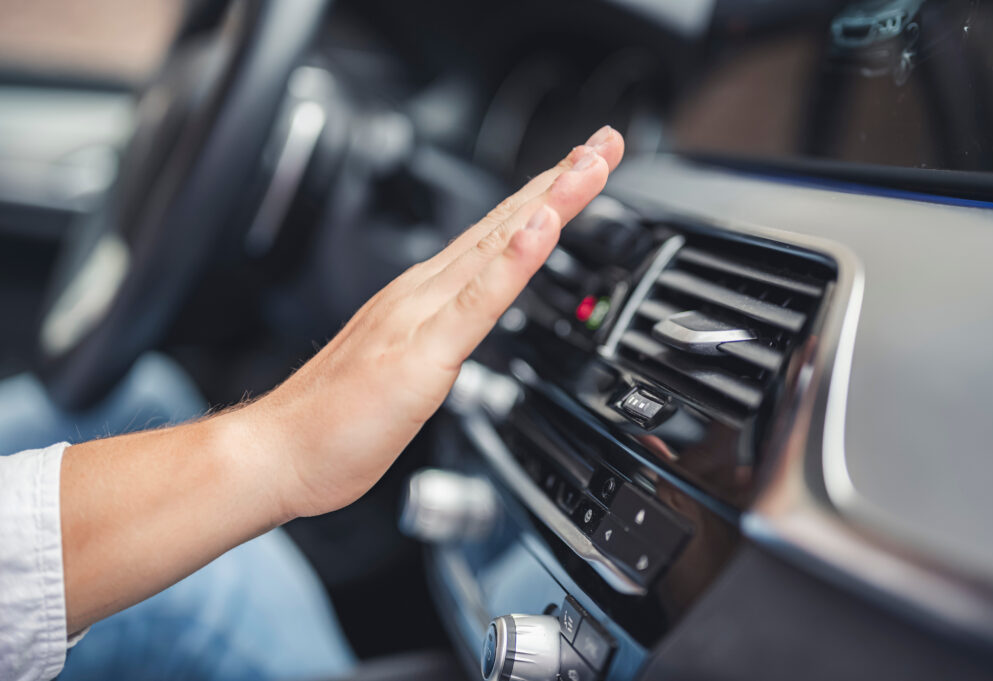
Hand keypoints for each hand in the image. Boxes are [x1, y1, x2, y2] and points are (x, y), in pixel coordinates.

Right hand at [235, 125, 624, 519]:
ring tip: (590, 164)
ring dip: (550, 200)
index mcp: (420, 296)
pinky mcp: (421, 353)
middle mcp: (421, 292)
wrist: (276, 450)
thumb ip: (434, 338)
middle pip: (504, 224)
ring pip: (498, 246)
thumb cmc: (333, 420)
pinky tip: (541, 226)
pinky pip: (477, 300)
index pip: (494, 236)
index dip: (542, 198)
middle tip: (604, 142)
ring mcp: (420, 317)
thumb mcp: (403, 369)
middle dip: (560, 180)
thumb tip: (461, 326)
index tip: (581, 169)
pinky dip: (513, 260)